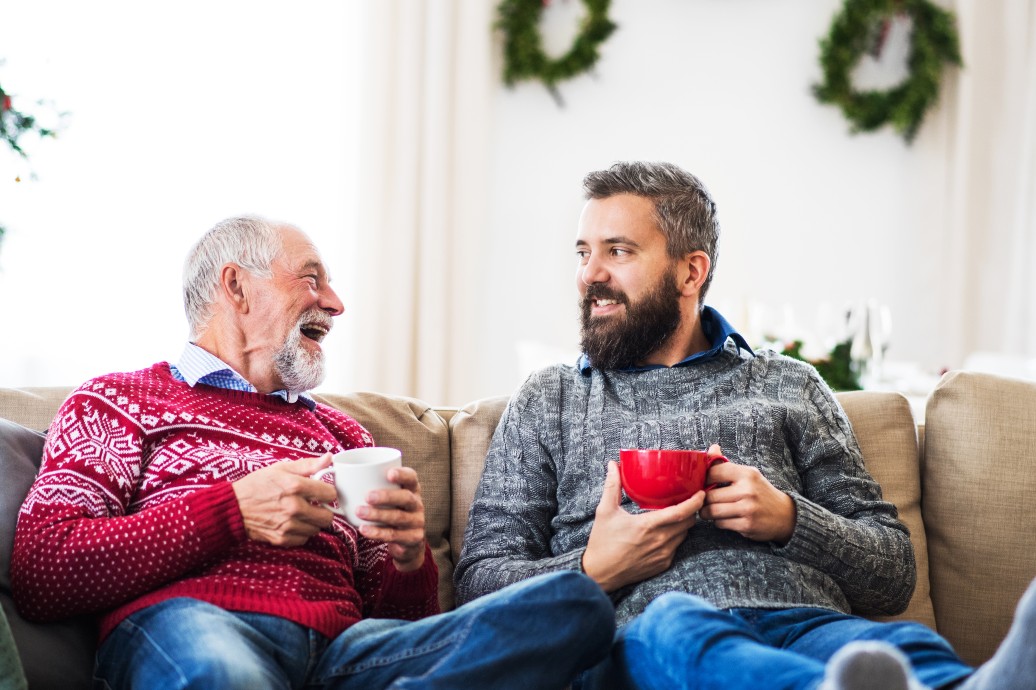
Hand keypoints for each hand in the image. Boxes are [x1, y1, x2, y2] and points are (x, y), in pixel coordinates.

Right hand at [232, 453, 337, 546]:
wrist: (233, 507)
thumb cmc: (258, 484)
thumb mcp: (282, 468)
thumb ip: (308, 465)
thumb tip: (329, 458)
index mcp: (295, 486)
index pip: (330, 494)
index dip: (328, 492)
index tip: (322, 492)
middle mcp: (294, 508)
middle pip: (328, 517)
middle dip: (323, 510)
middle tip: (314, 505)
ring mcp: (288, 525)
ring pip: (316, 529)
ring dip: (312, 522)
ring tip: (300, 513)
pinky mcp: (282, 539)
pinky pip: (304, 539)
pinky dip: (301, 532)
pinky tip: (292, 522)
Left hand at [353, 466, 427, 572]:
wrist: (406, 542)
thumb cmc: (390, 511)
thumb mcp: (387, 497)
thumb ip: (370, 484)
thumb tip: (335, 472)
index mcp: (412, 489)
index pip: (412, 478)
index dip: (402, 474)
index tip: (389, 473)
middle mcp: (417, 504)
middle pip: (405, 498)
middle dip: (386, 496)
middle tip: (367, 496)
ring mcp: (416, 522)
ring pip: (398, 517)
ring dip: (378, 515)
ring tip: (359, 512)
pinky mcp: (412, 538)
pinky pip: (394, 535)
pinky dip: (377, 532)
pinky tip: (363, 529)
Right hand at [581, 461, 702, 592]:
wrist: (599, 574)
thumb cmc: (602, 542)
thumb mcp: (605, 511)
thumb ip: (612, 486)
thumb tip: (613, 465)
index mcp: (648, 526)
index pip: (681, 512)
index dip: (695, 502)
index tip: (701, 493)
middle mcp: (660, 541)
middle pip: (688, 523)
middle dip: (690, 511)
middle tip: (685, 500)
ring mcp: (663, 555)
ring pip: (683, 535)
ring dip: (682, 524)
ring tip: (674, 515)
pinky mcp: (662, 565)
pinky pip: (676, 547)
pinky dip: (674, 538)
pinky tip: (664, 532)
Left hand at [699, 444, 795, 543]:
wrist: (785, 515)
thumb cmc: (760, 492)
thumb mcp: (748, 474)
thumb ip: (726, 464)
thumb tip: (712, 448)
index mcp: (747, 474)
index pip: (713, 472)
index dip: (704, 479)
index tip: (705, 483)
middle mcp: (747, 490)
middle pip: (709, 495)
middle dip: (703, 499)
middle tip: (705, 500)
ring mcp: (747, 509)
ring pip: (711, 511)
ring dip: (708, 512)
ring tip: (712, 510)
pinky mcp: (747, 525)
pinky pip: (720, 523)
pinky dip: (719, 522)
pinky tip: (726, 518)